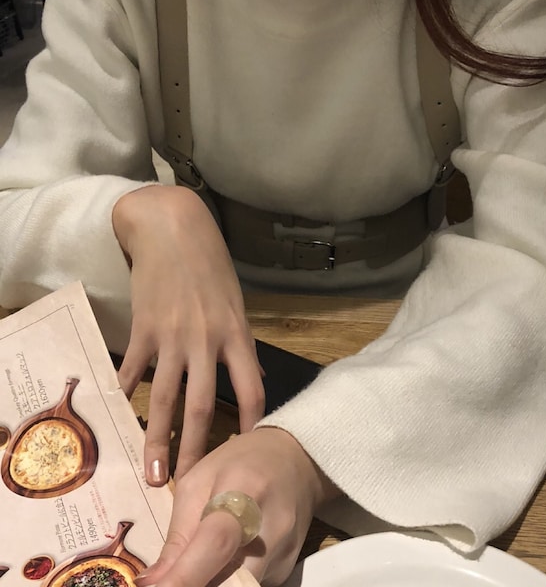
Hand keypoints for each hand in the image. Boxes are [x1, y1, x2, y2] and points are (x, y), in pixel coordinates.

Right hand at [112, 185, 264, 484]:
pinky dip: (125, 396)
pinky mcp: (143, 330)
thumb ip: (244, 345)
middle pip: (204, 407)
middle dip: (198, 449)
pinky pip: (133, 372)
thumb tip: (255, 376)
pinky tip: (118, 419)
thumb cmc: (211, 268)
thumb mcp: (237, 304)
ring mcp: (172, 338)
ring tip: (153, 473)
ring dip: (158, 440)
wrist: (174, 232)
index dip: (253, 422)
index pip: (252, 389)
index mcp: (236, 335)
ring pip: (166, 399)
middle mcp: (206, 342)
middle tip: (192, 483)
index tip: (246, 449)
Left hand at [134, 428, 340, 586]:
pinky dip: (228, 581)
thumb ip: (178, 533)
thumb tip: (152, 583)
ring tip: (196, 565)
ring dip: (212, 582)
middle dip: (196, 583)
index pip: (216, 542)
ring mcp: (284, 553)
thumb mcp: (199, 480)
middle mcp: (273, 526)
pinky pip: (249, 585)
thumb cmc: (242, 461)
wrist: (297, 458)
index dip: (184, 576)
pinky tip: (224, 560)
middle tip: (171, 578)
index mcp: (245, 489)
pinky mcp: (286, 570)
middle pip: (230, 581)